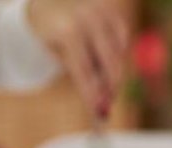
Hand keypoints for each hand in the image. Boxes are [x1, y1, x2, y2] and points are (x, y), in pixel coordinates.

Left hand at [27, 0, 129, 116]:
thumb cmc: (49, 30)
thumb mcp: (57, 53)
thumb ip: (80, 73)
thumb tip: (103, 97)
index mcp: (67, 31)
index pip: (84, 71)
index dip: (93, 94)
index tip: (99, 113)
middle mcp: (87, 18)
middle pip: (109, 62)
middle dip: (110, 86)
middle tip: (107, 105)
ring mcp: (102, 11)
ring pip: (118, 52)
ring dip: (113, 71)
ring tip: (104, 84)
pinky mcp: (111, 8)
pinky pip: (122, 37)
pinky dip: (117, 51)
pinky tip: (105, 57)